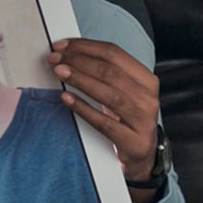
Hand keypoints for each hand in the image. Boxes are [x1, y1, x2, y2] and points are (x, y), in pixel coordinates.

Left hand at [48, 39, 159, 202]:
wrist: (141, 156)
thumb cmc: (126, 119)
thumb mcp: (124, 93)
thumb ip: (105, 74)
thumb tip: (69, 54)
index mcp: (146, 79)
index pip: (114, 54)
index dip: (85, 46)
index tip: (61, 45)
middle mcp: (148, 97)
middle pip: (110, 71)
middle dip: (78, 61)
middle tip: (55, 59)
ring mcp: (142, 120)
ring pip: (109, 94)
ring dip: (80, 79)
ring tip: (59, 72)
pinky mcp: (132, 141)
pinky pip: (104, 122)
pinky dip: (83, 108)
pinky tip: (66, 98)